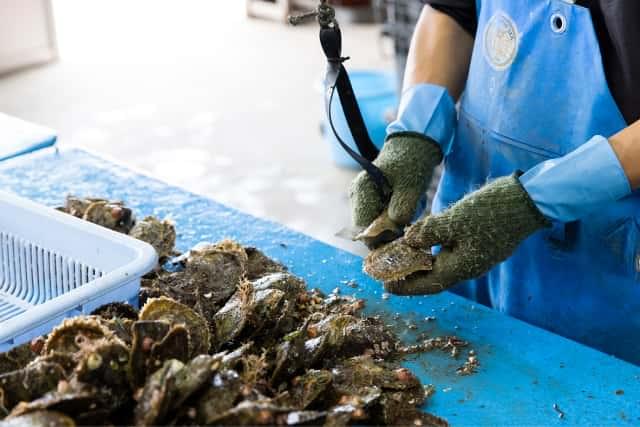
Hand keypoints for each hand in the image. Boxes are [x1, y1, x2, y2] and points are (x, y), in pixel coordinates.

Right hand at [349, 132, 441, 228]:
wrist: (414, 146)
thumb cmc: (412, 163)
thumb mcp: (411, 187)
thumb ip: (402, 209)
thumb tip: (394, 228)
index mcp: (361, 190)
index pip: (363, 229)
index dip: (381, 239)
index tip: (402, 234)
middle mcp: (356, 195)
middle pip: (368, 229)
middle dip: (389, 230)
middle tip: (409, 219)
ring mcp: (361, 197)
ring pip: (375, 225)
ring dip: (393, 223)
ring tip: (409, 208)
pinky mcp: (370, 198)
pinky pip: (379, 217)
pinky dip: (393, 217)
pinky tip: (405, 205)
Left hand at [383, 174, 549, 294]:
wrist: (527, 201)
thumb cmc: (492, 211)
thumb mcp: (455, 220)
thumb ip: (429, 232)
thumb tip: (408, 240)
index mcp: (461, 267)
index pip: (428, 284)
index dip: (406, 287)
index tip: (386, 286)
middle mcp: (468, 266)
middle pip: (433, 277)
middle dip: (411, 276)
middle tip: (388, 271)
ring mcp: (476, 255)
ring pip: (442, 264)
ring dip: (422, 262)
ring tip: (401, 256)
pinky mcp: (480, 243)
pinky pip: (451, 252)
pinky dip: (434, 250)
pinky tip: (424, 240)